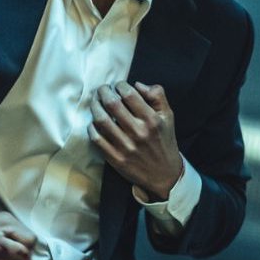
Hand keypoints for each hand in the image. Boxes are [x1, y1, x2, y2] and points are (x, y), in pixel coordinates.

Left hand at [89, 81, 183, 200]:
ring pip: (101, 120)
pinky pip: (97, 139)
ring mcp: (125, 146)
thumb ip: (157, 95)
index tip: (117, 85)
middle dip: (103, 92)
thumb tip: (137, 84)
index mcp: (151, 120)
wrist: (164, 175)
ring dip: (95, 106)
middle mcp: (138, 132)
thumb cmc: (164, 141)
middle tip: (102, 89)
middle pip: (112, 104)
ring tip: (95, 101)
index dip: (120, 85)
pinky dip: (92, 127)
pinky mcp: (115, 158)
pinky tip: (94, 122)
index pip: (129, 94)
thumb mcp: (168, 116)